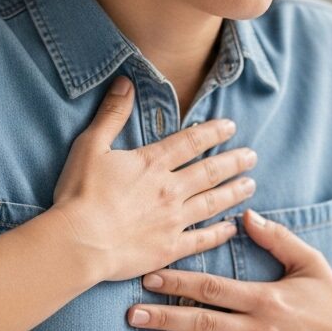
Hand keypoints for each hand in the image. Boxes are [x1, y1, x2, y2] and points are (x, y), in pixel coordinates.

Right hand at [50, 76, 257, 282]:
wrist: (79, 241)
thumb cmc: (80, 193)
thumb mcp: (91, 145)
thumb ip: (111, 114)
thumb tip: (126, 83)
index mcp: (152, 163)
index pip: (190, 142)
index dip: (213, 132)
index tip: (231, 127)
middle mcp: (170, 189)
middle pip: (210, 172)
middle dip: (234, 162)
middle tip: (252, 156)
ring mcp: (173, 219)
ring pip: (212, 203)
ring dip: (234, 193)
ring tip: (251, 185)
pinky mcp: (169, 248)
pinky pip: (202, 239)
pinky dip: (219, 233)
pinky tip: (231, 228)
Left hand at [125, 209, 331, 330]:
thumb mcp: (308, 262)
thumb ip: (276, 238)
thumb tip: (247, 215)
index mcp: (267, 298)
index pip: (213, 289)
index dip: (178, 282)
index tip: (152, 278)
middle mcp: (260, 330)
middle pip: (201, 322)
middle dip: (163, 317)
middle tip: (133, 314)